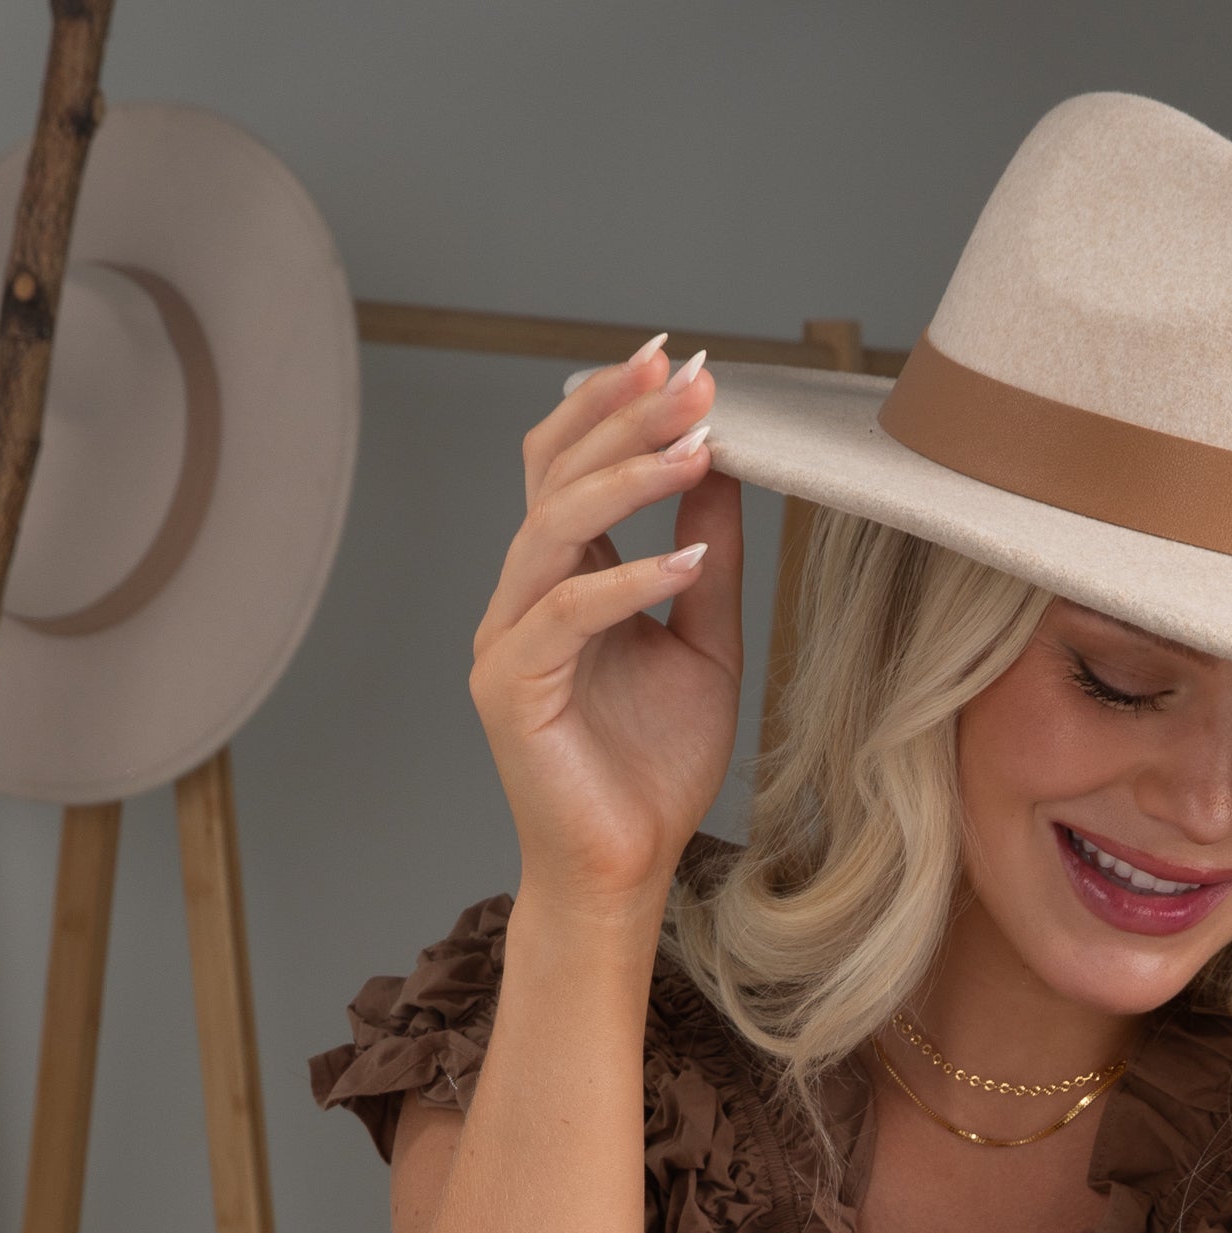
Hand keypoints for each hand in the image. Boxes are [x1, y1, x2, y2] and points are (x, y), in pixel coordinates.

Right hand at [468, 343, 743, 911]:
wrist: (626, 870)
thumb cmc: (655, 767)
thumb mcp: (706, 642)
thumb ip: (708, 558)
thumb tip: (724, 469)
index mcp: (561, 579)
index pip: (570, 465)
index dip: (616, 408)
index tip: (682, 362)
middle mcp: (522, 597)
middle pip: (554, 475)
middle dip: (625, 419)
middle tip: (692, 380)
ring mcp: (507, 640)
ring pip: (551, 527)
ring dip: (626, 479)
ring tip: (696, 447)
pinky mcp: (510, 688)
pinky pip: (567, 613)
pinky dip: (628, 580)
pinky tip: (684, 562)